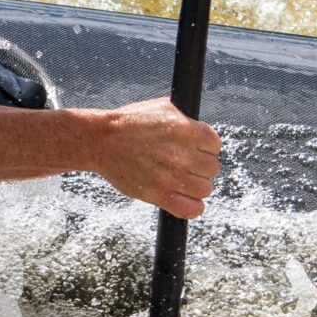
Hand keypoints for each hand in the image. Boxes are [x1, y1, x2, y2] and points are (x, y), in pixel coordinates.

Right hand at [91, 97, 222, 217]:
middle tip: (187, 165)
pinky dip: (193, 207)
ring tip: (184, 182)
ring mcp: (171, 176)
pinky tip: (188, 200)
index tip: (196, 150)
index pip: (215, 145)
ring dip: (197, 186)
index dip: (206, 148)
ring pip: (205, 189)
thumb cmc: (130, 122)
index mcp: (186, 130)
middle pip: (212, 168)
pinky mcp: (158, 194)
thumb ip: (186, 119)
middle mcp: (182, 153)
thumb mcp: (163, 108)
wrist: (101, 141)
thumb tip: (201, 131)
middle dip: (201, 167)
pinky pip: (191, 209)